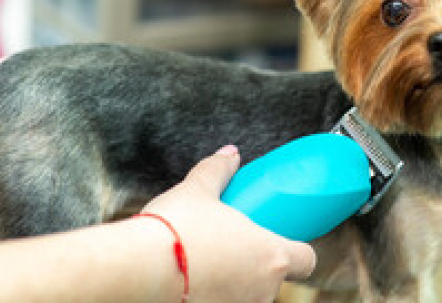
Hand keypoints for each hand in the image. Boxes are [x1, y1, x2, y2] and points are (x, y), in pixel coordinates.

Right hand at [140, 146, 316, 302]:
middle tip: (231, 247)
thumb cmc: (174, 229)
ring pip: (246, 297)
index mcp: (271, 256)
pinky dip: (210, 297)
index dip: (297, 250)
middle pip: (273, 279)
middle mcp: (262, 291)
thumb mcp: (198, 190)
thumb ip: (218, 171)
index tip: (281, 240)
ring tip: (205, 266)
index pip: (306, 259)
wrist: (136, 271)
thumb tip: (230, 154)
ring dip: (234, 284)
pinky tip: (189, 286)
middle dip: (256, 265)